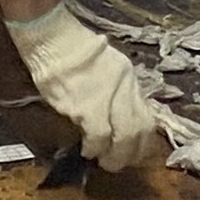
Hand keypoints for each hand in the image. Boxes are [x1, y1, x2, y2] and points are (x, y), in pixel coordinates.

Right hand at [8, 0, 164, 170]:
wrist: (51, 36)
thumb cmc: (69, 49)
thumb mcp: (103, 66)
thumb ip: (113, 89)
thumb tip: (113, 115)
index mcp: (129, 77)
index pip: (147, 117)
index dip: (142, 141)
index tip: (133, 152)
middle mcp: (125, 88)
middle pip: (139, 131)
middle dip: (131, 153)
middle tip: (118, 162)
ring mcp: (108, 97)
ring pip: (124, 138)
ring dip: (115, 157)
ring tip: (104, 162)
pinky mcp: (88, 106)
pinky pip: (100, 136)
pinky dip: (95, 148)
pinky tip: (87, 151)